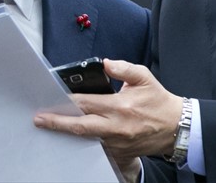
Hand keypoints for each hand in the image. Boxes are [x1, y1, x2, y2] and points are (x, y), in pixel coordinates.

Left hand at [34, 60, 183, 160]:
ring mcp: (117, 143)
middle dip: (57, 123)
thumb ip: (123, 68)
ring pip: (86, 140)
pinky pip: (97, 148)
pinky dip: (84, 142)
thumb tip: (106, 63)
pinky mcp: (119, 153)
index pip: (85, 104)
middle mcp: (116, 127)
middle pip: (79, 127)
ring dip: (68, 133)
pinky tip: (73, 135)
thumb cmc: (159, 102)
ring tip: (51, 126)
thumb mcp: (144, 78)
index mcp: (120, 106)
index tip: (50, 99)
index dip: (66, 102)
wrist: (176, 128)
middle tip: (39, 120)